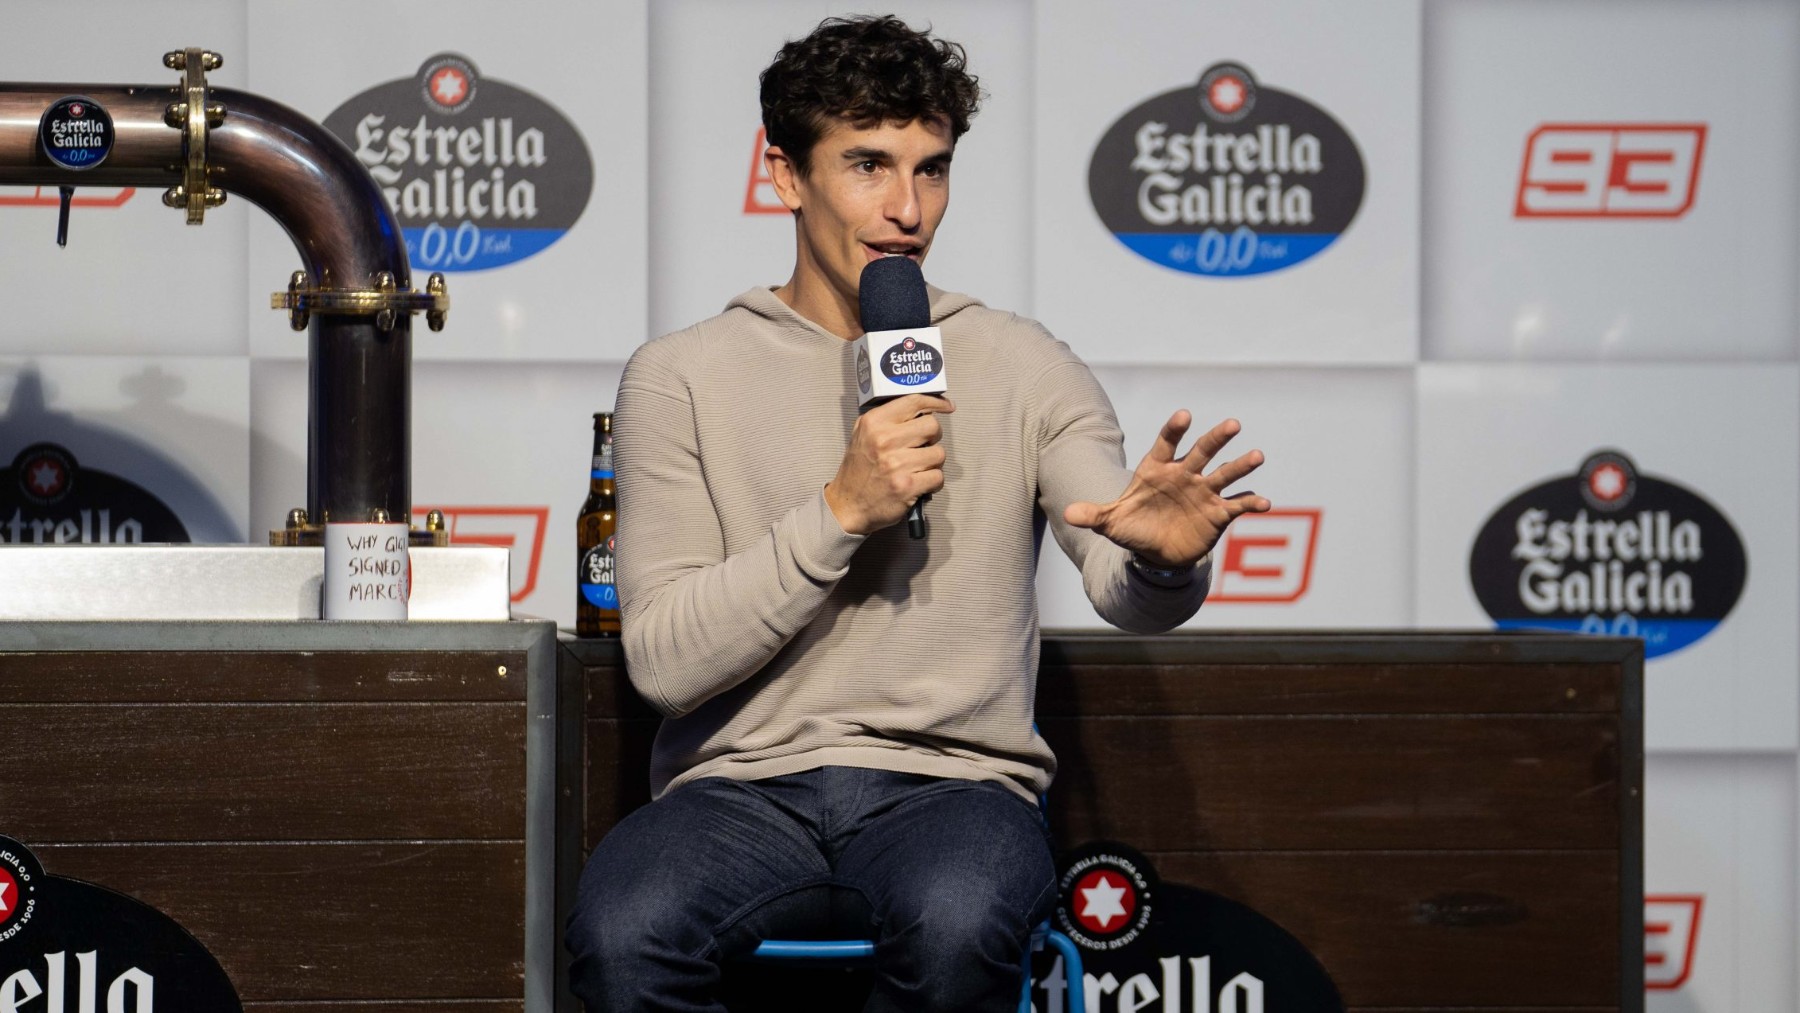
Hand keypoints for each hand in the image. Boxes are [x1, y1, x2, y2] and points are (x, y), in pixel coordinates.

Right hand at [825, 394, 954, 534]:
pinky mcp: (907, 486)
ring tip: (917, 468)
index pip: (914, 401)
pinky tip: (918, 483)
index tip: (946, 406)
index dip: (935, 402)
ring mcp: (896, 464)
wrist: (847, 505)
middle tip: (921, 447)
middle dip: (932, 438)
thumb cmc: (858, 471)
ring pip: (939, 453)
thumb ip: (887, 419)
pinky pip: (938, 476)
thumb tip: (922, 409)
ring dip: (932, 463)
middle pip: (932, 426)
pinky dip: (932, 482)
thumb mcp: (862, 434)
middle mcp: (884, 440)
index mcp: (874, 423)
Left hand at [1064, 412, 1270, 566]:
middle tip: (1232, 424)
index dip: (1174, 430)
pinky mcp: (1218, 513)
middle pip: (1202, 452)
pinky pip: (1237, 505)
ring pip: (1225, 474)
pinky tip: (1265, 503)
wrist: (1155, 552)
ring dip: (1241, 466)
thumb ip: (1093, 515)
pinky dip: (1252, 503)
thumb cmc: (1133, 528)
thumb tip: (1069, 514)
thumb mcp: (1111, 523)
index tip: (1184, 415)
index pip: (1166, 444)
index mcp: (1158, 469)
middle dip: (1216, 439)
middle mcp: (1184, 475)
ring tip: (1257, 456)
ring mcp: (1204, 492)